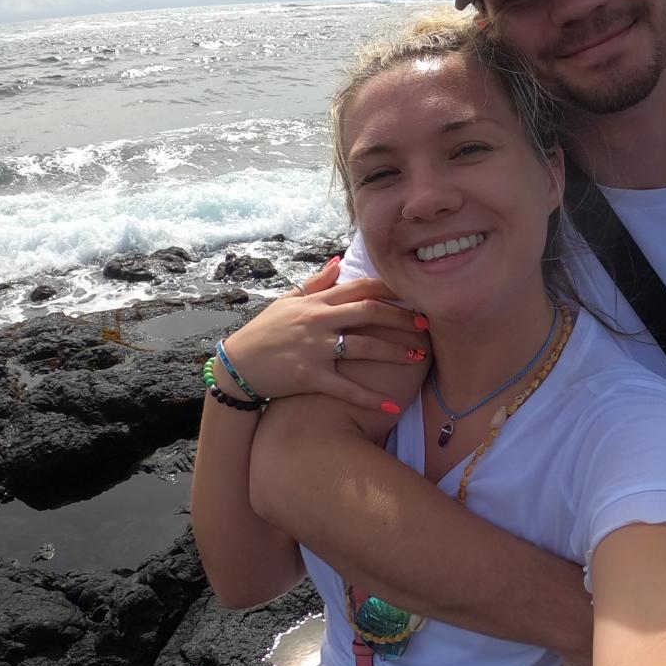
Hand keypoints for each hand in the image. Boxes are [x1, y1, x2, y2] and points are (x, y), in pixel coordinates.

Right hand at [220, 258, 427, 411]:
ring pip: (364, 347)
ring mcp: (315, 349)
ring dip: (395, 352)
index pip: (360, 288)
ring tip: (418, 357)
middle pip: (369, 314)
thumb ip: (317, 283)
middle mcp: (318, 321)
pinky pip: (346, 388)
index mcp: (316, 303)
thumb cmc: (265, 332)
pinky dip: (370, 399)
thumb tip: (340, 260)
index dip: (390, 289)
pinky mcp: (310, 376)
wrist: (238, 366)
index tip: (414, 294)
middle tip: (427, 325)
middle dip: (401, 318)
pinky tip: (392, 406)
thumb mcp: (287, 301)